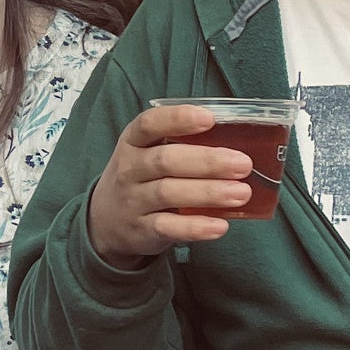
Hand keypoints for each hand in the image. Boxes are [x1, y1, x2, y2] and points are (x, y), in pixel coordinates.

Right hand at [88, 104, 253, 268]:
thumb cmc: (141, 178)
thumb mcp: (148, 153)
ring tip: (241, 193)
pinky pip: (168, 228)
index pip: (150, 124)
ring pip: (169, 193)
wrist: (105, 221)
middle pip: (166, 160)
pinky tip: (221, 225)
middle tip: (244, 164)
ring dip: (208, 192)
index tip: (210, 119)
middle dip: (208, 161)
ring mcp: (133, 201)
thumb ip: (183, 145)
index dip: (179, 119)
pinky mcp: (141, 230)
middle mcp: (129, 168)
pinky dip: (195, 227)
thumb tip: (238, 145)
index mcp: (133, 141)